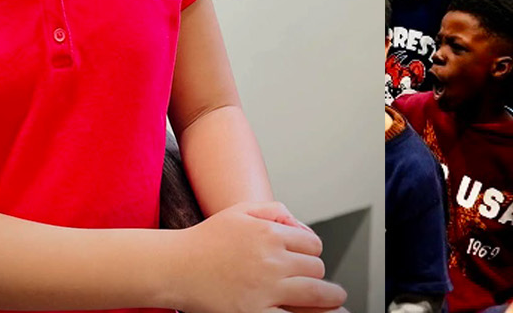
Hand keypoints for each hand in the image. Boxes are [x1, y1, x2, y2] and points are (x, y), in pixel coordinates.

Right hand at [181, 202, 344, 312]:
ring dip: (329, 297)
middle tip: (312, 279)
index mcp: (270, 234)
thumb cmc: (205, 240)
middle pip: (316, 267)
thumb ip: (274, 210)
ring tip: (336, 300)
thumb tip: (299, 224)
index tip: (307, 258)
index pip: (312, 243)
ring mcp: (266, 288)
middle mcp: (272, 259)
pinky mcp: (255, 312)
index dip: (312, 251)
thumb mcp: (239, 211)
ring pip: (315, 292)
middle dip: (316, 272)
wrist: (175, 267)